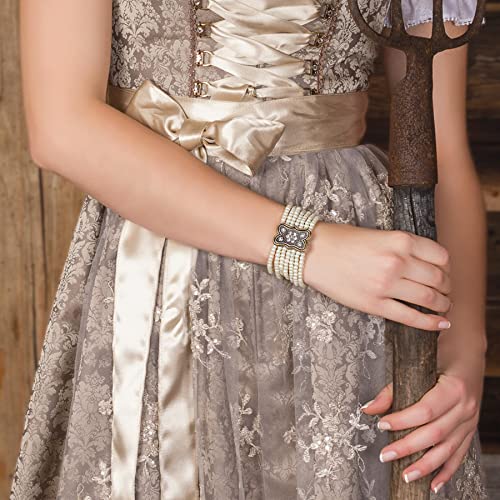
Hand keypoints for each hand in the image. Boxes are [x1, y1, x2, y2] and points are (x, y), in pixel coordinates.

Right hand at [303, 222, 452, 330]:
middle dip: (447, 287)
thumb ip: (403, 247)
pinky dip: (430, 323)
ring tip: (443, 306)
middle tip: (446, 290)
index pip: (440, 256)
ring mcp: (386, 285)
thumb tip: (425, 265)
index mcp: (400, 240)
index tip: (445, 271)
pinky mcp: (374, 304)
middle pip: (439, 278)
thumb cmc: (340, 240)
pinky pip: (410, 317)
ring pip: (429, 299)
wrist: (312, 252)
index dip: (447, 266)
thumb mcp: (378, 234)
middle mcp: (397, 262)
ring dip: (442, 304)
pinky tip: (439, 324)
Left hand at [362, 349, 484, 493]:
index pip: (425, 410)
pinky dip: (446, 470)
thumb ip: (393, 387)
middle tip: (385, 455)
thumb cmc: (440, 353)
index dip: (403, 420)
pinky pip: (459, 454)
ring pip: (448, 450)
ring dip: (426, 465)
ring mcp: (470, 420)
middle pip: (434, 434)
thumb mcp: (417, 363)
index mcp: (454, 388)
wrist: (468, 349)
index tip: (382, 425)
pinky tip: (433, 484)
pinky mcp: (470, 428)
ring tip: (405, 475)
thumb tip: (369, 408)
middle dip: (408, 447)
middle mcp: (466, 407)